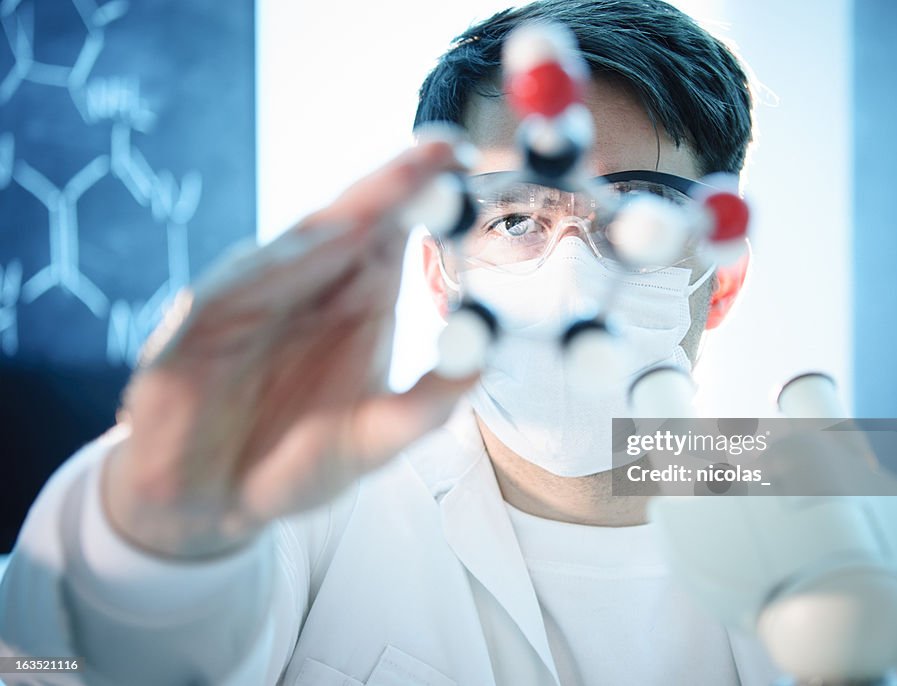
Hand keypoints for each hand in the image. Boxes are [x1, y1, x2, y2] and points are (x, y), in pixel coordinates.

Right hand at [103, 141, 475, 558]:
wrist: (214, 504)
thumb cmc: (296, 460)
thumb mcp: (375, 437)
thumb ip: (426, 403)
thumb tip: (486, 364)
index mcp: (354, 298)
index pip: (391, 232)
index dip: (424, 195)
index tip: (465, 159)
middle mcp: (305, 285)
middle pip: (349, 222)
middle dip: (393, 186)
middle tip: (443, 149)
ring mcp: (249, 300)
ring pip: (292, 247)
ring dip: (339, 220)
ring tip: (388, 191)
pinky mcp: (196, 330)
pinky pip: (225, 293)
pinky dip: (260, 275)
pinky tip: (297, 256)